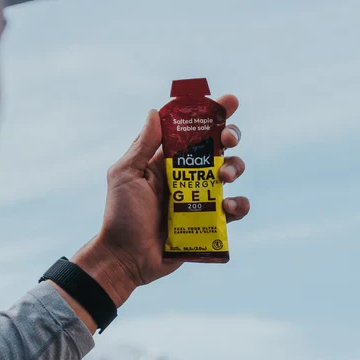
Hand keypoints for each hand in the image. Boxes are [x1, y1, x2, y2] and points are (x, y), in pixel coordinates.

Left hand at [72, 94, 249, 311]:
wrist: (127, 257)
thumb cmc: (121, 215)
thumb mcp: (126, 175)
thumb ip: (143, 145)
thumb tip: (155, 111)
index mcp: (168, 160)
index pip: (193, 130)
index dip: (213, 113)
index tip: (229, 102)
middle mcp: (188, 175)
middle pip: (219, 147)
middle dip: (230, 137)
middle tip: (227, 140)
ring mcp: (201, 197)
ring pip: (232, 173)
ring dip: (235, 168)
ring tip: (223, 177)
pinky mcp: (209, 221)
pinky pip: (234, 209)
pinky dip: (238, 205)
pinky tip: (227, 207)